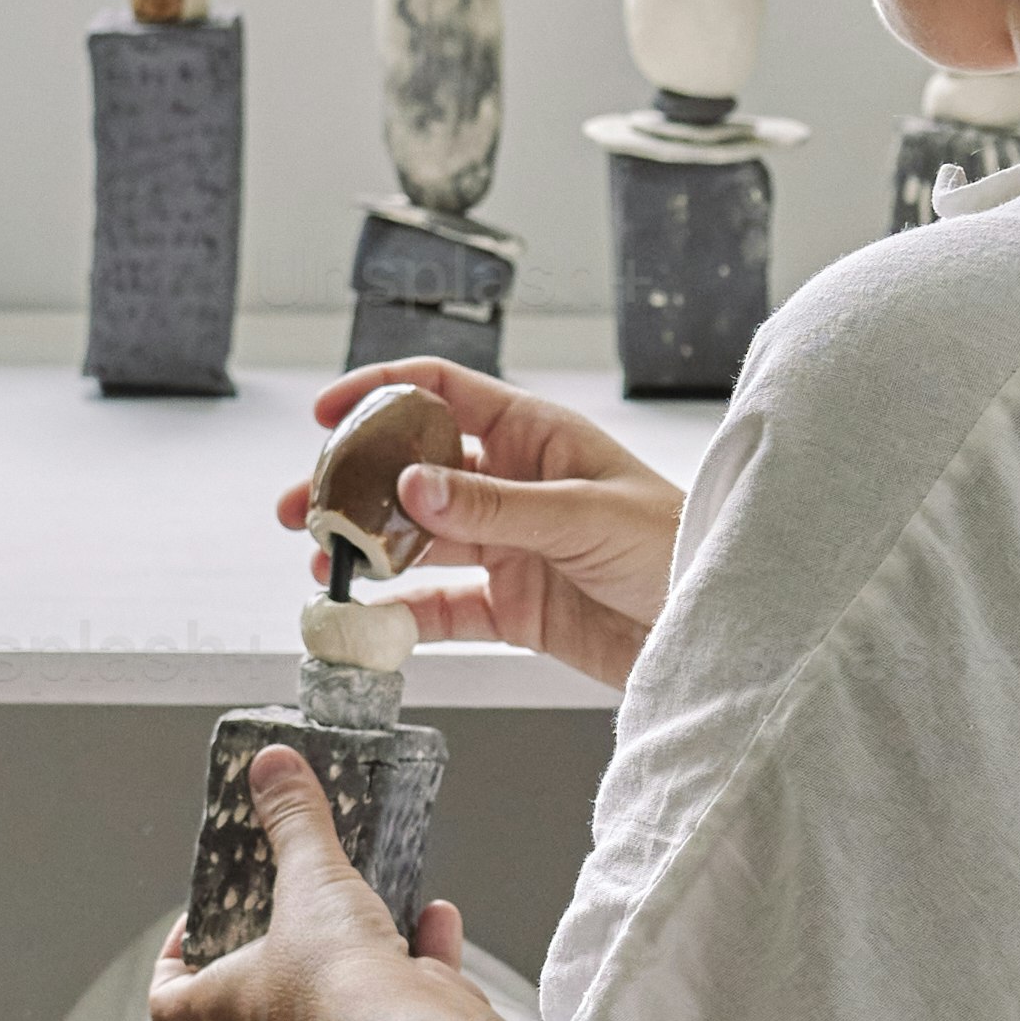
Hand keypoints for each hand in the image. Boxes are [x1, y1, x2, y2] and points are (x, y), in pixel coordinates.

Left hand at [150, 747, 464, 1020]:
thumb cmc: (337, 979)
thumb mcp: (309, 878)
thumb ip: (293, 821)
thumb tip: (271, 766)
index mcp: (233, 1006)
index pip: (170, 1004)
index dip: (171, 962)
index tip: (196, 921)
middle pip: (260, 996)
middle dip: (281, 944)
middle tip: (294, 899)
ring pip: (339, 998)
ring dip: (359, 945)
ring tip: (373, 900)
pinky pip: (403, 996)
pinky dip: (421, 954)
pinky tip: (436, 915)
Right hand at [292, 359, 681, 688]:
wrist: (716, 627)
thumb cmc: (676, 546)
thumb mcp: (581, 516)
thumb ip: (492, 506)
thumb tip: (411, 485)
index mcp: (535, 436)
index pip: (442, 393)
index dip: (381, 394)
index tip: (326, 415)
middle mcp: (514, 486)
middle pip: (414, 473)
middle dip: (355, 486)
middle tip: (303, 506)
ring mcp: (511, 546)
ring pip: (420, 542)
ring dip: (370, 551)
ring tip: (323, 562)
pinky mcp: (516, 606)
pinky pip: (445, 608)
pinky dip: (404, 616)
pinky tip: (371, 619)